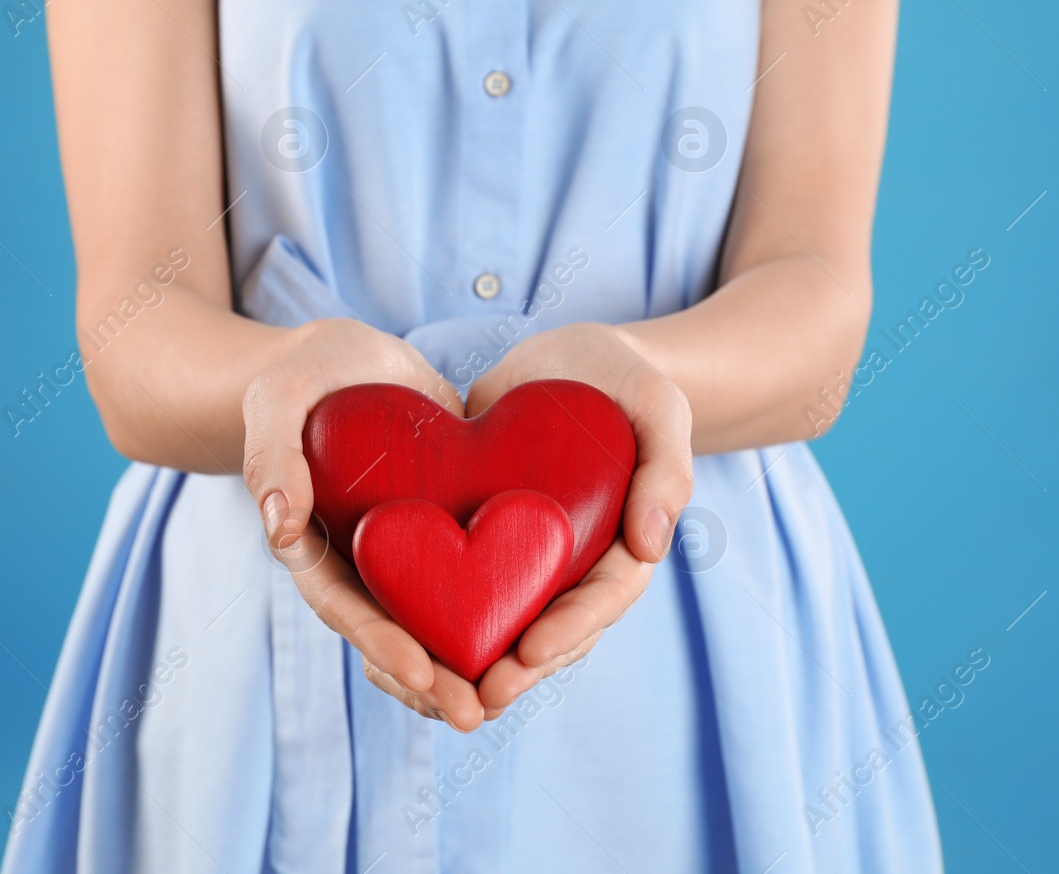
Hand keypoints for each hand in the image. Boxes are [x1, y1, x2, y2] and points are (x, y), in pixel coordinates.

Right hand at [242, 318, 486, 731]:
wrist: (344, 355)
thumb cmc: (297, 376)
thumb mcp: (279, 403)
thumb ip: (272, 458)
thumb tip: (281, 527)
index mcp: (316, 544)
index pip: (346, 608)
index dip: (381, 644)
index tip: (419, 673)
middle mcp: (361, 559)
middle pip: (392, 633)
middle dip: (432, 680)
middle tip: (476, 711)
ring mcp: (404, 548)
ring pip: (433, 620)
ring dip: (467, 662)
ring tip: (511, 694)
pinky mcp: (442, 526)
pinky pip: (468, 578)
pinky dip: (494, 608)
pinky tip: (538, 634)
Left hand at [464, 322, 694, 713]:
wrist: (569, 360)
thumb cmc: (626, 381)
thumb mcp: (657, 407)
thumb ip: (666, 469)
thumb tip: (652, 545)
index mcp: (621, 548)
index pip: (600, 601)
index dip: (568, 631)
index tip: (531, 651)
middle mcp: (572, 566)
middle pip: (549, 632)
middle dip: (515, 670)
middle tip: (475, 698)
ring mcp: (525, 558)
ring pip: (501, 625)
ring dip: (467, 664)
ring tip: (426, 689)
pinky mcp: (480, 540)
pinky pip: (459, 589)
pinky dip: (431, 622)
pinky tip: (391, 647)